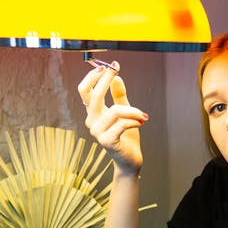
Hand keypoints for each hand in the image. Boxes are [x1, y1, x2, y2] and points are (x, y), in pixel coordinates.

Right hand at [78, 61, 148, 175]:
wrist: (130, 160)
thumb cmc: (127, 137)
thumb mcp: (125, 112)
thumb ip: (119, 96)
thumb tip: (116, 77)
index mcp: (93, 113)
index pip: (84, 91)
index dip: (93, 76)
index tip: (110, 66)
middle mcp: (91, 121)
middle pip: (94, 96)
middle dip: (105, 80)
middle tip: (117, 71)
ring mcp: (97, 132)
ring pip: (116, 111)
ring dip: (133, 111)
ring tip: (143, 115)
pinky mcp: (107, 141)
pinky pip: (122, 124)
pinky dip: (135, 121)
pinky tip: (142, 123)